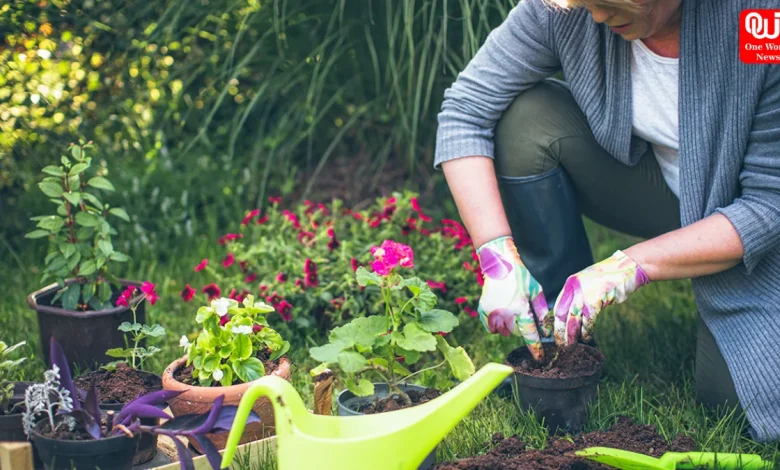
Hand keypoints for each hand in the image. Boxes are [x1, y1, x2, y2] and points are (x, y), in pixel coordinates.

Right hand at [476, 236, 551, 360]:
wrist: (499, 264)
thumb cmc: (520, 276)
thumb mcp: (536, 290)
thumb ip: (541, 311)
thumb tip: (545, 329)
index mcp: (521, 307)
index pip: (529, 333)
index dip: (535, 347)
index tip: (539, 358)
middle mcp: (505, 312)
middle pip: (515, 332)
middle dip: (520, 328)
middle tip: (521, 315)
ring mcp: (492, 312)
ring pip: (502, 331)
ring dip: (508, 327)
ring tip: (510, 313)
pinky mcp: (483, 310)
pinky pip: (491, 328)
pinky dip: (496, 326)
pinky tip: (499, 315)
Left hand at [553, 250, 648, 345]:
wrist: (627, 268)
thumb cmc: (608, 279)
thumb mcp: (587, 284)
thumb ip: (577, 296)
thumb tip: (570, 316)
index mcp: (570, 284)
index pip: (557, 307)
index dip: (554, 323)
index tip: (552, 335)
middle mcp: (575, 288)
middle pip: (562, 315)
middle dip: (560, 332)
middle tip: (560, 345)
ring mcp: (585, 293)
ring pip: (573, 319)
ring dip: (572, 335)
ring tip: (571, 346)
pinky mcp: (596, 298)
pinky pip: (588, 319)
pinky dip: (587, 331)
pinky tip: (586, 338)